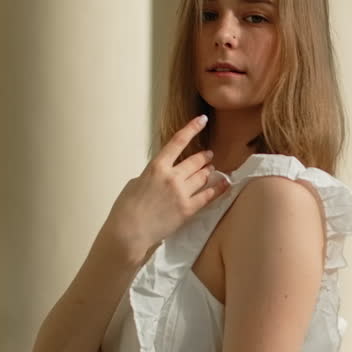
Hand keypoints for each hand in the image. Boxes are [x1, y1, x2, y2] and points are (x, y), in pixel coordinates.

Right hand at [99, 115, 229, 263]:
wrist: (129, 231)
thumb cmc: (126, 208)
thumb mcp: (135, 183)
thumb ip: (152, 175)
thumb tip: (161, 175)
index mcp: (156, 167)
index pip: (177, 142)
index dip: (192, 128)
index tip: (202, 120)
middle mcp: (172, 176)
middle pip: (195, 161)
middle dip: (204, 157)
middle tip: (208, 156)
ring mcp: (181, 192)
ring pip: (203, 177)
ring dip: (209, 172)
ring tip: (212, 171)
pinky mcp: (188, 209)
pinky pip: (209, 195)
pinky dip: (219, 188)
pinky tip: (226, 183)